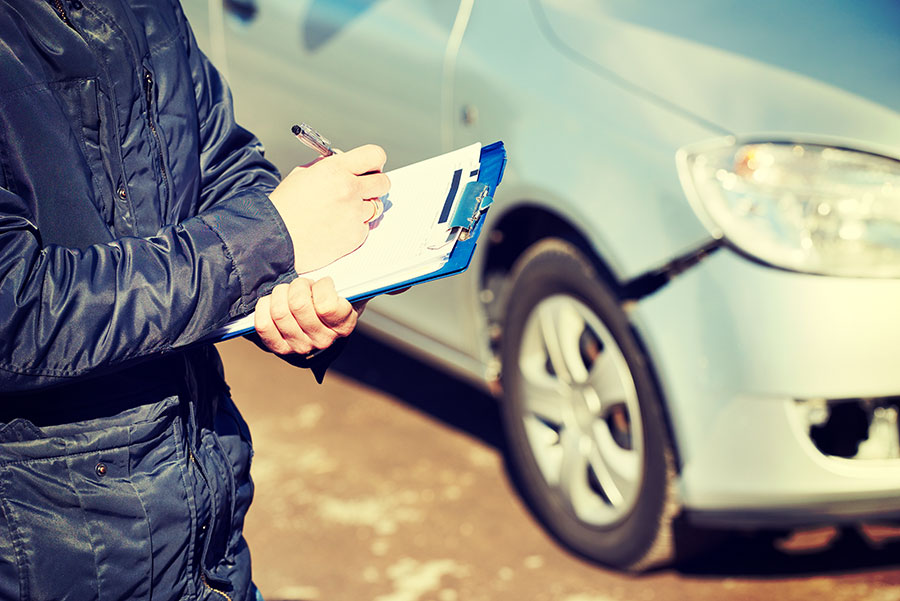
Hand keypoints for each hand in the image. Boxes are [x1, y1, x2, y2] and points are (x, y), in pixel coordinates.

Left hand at [254, 277, 357, 354]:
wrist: (318, 318)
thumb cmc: (332, 294)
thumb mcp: (346, 284)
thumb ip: (348, 272)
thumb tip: (351, 240)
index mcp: (344, 325)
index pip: (326, 306)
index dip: (322, 286)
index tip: (324, 284)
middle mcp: (324, 341)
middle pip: (298, 305)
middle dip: (298, 286)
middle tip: (303, 286)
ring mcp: (301, 347)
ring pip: (280, 312)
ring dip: (281, 294)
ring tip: (288, 293)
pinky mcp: (279, 348)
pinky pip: (263, 324)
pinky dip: (264, 307)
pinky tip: (273, 302)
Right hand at [269, 144, 389, 273]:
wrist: (275, 237)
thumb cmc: (285, 207)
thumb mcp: (303, 174)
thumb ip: (328, 166)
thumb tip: (346, 163)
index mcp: (336, 169)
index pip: (375, 155)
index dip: (375, 162)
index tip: (372, 167)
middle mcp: (349, 189)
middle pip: (383, 182)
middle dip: (374, 185)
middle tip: (362, 190)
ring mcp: (354, 213)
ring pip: (376, 206)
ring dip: (363, 208)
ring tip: (341, 212)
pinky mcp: (356, 235)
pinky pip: (366, 227)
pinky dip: (355, 227)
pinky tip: (336, 227)